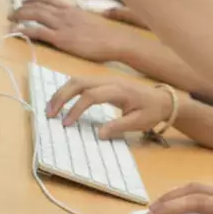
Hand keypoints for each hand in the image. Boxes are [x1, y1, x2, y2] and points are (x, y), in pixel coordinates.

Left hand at [9, 0, 125, 61]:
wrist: (114, 41)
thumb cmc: (106, 34)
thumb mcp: (89, 20)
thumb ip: (78, 19)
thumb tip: (73, 22)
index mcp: (71, 9)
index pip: (48, 0)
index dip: (34, 0)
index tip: (25, 2)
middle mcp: (64, 14)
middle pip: (38, 6)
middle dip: (22, 8)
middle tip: (12, 12)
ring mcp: (61, 25)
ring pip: (35, 15)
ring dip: (20, 16)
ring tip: (11, 20)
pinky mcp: (60, 38)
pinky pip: (38, 32)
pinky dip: (25, 30)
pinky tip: (17, 31)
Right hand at [43, 76, 177, 138]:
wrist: (163, 99)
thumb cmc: (152, 111)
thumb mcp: (139, 123)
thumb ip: (119, 127)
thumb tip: (98, 135)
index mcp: (119, 91)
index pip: (91, 95)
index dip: (76, 108)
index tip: (66, 123)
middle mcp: (110, 81)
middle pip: (79, 83)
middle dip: (61, 97)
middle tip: (49, 114)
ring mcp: (105, 79)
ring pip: (77, 80)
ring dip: (62, 93)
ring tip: (50, 109)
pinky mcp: (103, 81)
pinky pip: (81, 82)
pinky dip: (68, 90)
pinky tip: (60, 102)